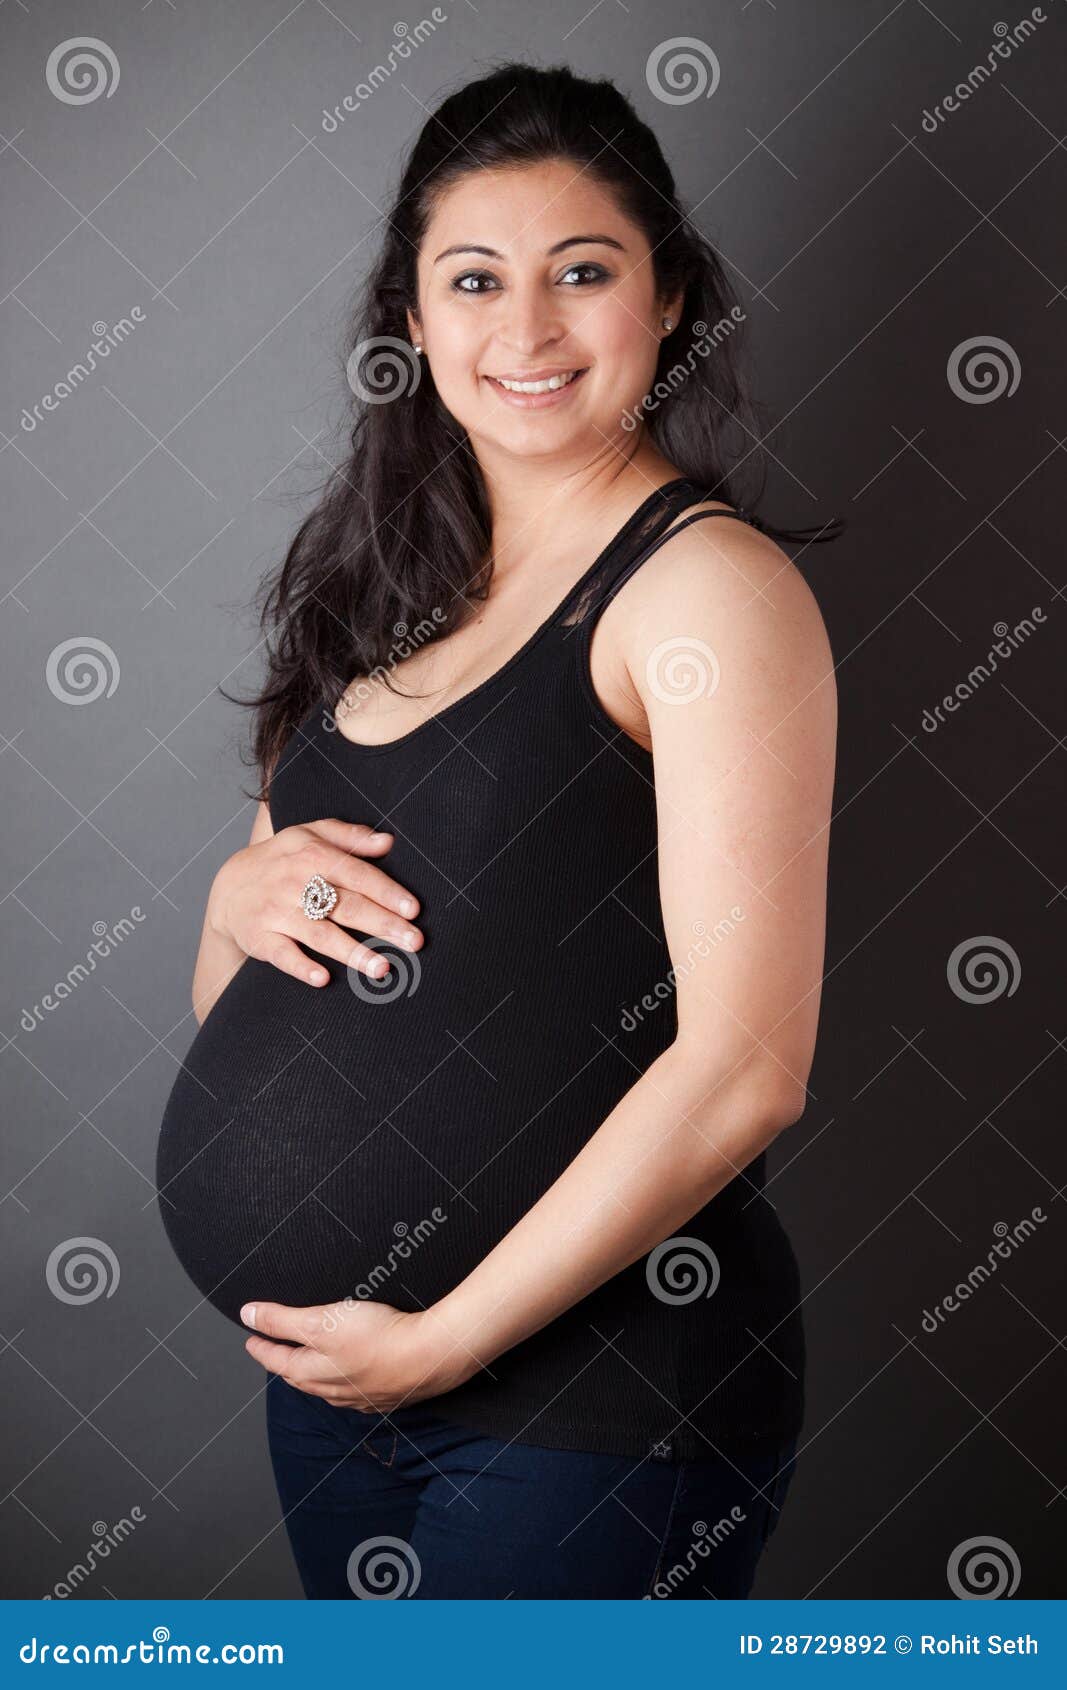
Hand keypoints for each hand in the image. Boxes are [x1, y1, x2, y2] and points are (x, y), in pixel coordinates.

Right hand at [208, 819, 422, 985]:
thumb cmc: (283, 860)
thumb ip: (350, 837)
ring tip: (382, 968)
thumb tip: (388, 842)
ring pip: (319, 933)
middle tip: (414, 942)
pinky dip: (301, 966)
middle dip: (382, 924)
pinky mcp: (259, 938)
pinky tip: (323, 979)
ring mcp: (276, 912)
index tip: (414, 910)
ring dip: (352, 951)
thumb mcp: (310, 836)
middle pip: (345, 905)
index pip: (357, 874)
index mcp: (312, 854)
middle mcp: (295, 883)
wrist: (229, 887)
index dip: (386, 892)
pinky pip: (282, 954)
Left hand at [239, 1296, 473, 1410]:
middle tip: (274, 1350)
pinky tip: (350, 1377)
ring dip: (312, 1374)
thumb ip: (282, 1319)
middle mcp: (332, 1391)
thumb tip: (247, 1315)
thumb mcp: (321, 1320)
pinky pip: (353, 1392)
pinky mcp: (385, 1395)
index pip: (277, 1359)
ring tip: (307, 1363)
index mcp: (312, 1372)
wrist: (429, 1357)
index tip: (251, 1338)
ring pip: (326, 1387)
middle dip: (284, 1363)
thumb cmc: (378, 1338)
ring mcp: (359, 1397)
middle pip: (299, 1376)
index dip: (261, 1346)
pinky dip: (342, 1382)